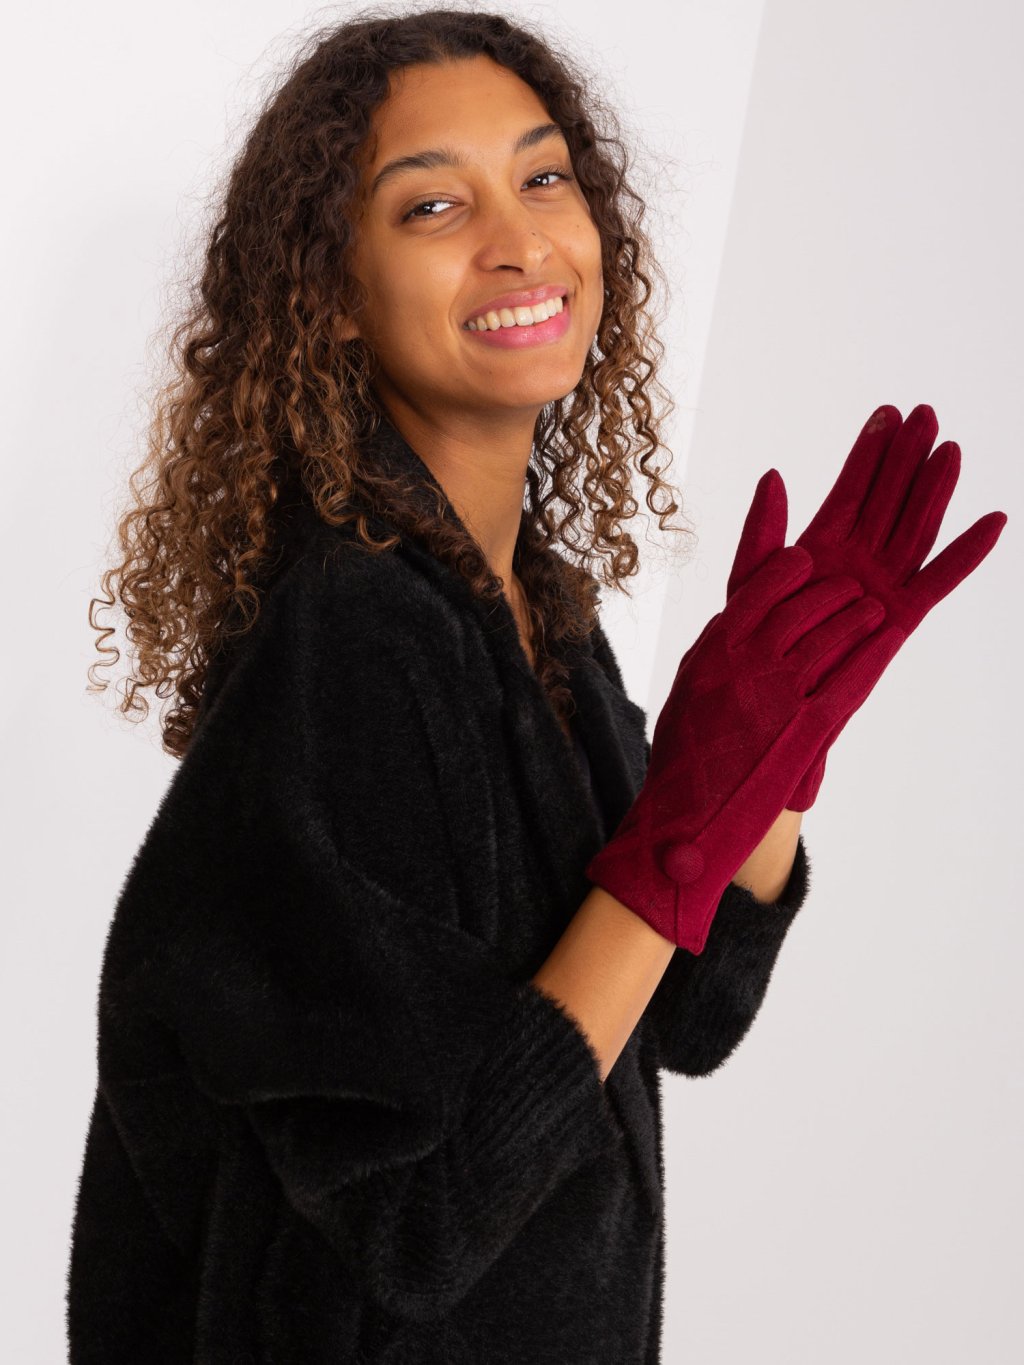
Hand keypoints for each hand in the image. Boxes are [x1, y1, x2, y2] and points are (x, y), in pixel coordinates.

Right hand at [585, 544, 902, 952]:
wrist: (685, 819)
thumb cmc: (682, 757)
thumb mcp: (686, 690)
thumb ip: (712, 651)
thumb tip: (734, 617)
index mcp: (714, 649)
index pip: (761, 588)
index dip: (788, 571)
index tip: (805, 564)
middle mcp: (748, 663)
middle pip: (803, 607)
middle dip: (831, 593)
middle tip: (849, 589)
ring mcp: (779, 694)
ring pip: (831, 637)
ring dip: (857, 618)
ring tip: (870, 610)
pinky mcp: (807, 729)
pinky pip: (849, 680)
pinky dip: (872, 654)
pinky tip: (886, 639)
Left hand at [724, 403, 1007, 808]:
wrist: (767, 702)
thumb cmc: (752, 645)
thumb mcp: (749, 580)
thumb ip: (762, 529)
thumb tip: (773, 473)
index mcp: (821, 547)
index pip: (851, 489)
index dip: (868, 453)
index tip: (886, 411)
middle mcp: (858, 561)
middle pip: (889, 499)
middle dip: (906, 457)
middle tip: (925, 412)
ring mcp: (883, 586)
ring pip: (914, 528)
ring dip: (934, 489)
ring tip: (950, 448)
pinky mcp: (903, 617)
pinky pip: (940, 581)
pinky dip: (967, 554)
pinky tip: (994, 522)